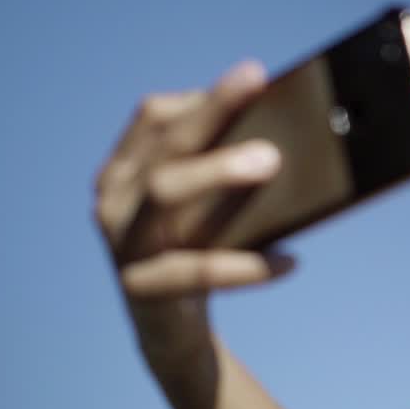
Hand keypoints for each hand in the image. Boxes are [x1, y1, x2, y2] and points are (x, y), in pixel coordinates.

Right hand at [93, 62, 293, 367]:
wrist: (171, 332)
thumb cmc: (199, 252)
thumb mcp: (209, 209)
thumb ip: (229, 171)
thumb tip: (295, 136)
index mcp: (127, 168)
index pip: (156, 116)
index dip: (203, 97)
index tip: (255, 76)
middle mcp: (114, 199)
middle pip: (166, 148)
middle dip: (214, 119)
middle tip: (270, 107)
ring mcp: (120, 242)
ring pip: (164, 194)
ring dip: (218, 172)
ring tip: (272, 164)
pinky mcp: (138, 289)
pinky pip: (192, 270)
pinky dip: (244, 265)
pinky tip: (289, 263)